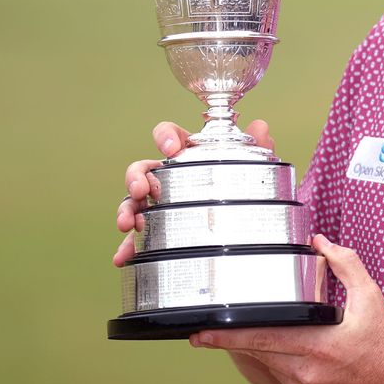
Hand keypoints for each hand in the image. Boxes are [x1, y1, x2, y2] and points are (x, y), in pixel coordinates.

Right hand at [112, 119, 273, 266]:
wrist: (250, 224)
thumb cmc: (244, 185)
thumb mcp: (252, 167)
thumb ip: (256, 147)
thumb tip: (260, 126)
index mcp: (189, 155)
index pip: (169, 136)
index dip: (166, 137)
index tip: (172, 149)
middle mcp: (169, 177)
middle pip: (142, 169)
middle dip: (136, 177)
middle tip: (140, 190)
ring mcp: (160, 204)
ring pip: (133, 202)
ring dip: (126, 210)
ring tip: (127, 224)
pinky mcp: (158, 232)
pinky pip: (138, 238)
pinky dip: (128, 247)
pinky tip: (124, 257)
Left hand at [189, 235, 383, 383]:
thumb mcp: (370, 297)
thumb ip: (345, 265)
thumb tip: (320, 242)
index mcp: (318, 345)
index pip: (262, 338)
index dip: (228, 336)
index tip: (203, 332)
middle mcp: (306, 372)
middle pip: (256, 354)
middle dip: (232, 342)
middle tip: (204, 334)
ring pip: (266, 366)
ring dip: (257, 350)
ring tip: (253, 336)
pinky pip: (279, 379)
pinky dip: (276, 364)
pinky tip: (285, 353)